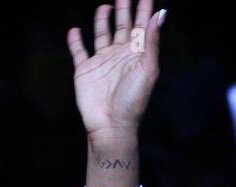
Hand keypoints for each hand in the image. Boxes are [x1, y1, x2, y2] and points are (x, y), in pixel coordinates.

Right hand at [67, 0, 164, 140]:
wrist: (111, 125)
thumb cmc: (132, 101)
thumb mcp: (147, 70)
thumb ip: (152, 41)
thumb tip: (160, 14)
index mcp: (136, 55)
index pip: (142, 27)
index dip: (144, 10)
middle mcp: (119, 55)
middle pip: (123, 26)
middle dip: (125, 9)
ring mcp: (102, 62)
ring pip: (102, 34)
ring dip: (103, 20)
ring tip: (106, 6)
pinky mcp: (85, 70)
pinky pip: (79, 51)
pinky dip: (76, 40)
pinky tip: (74, 30)